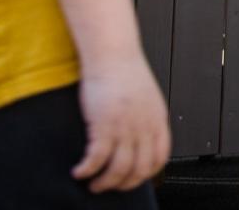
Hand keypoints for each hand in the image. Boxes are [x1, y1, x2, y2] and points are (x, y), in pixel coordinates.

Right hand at [73, 51, 169, 191]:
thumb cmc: (125, 71)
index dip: (145, 174)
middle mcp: (144, 126)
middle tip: (108, 185)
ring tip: (93, 184)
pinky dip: (86, 171)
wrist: (113, 52)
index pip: (159, 158)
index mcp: (157, 120)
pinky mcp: (103, 124)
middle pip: (139, 170)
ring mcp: (125, 127)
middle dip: (123, 185)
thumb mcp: (147, 98)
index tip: (132, 178)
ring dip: (104, 183)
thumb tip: (141, 138)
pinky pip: (96, 159)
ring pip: (118, 170)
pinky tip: (79, 171)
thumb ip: (147, 119)